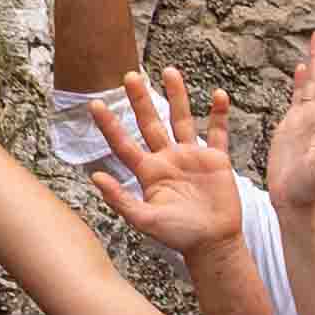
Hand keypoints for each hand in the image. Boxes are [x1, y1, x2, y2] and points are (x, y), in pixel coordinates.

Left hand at [83, 62, 244, 264]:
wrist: (213, 243)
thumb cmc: (178, 236)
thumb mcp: (144, 220)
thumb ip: (120, 199)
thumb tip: (95, 177)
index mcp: (149, 172)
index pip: (124, 144)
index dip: (109, 125)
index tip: (95, 104)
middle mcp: (168, 159)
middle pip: (151, 123)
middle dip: (140, 99)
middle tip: (130, 75)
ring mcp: (192, 157)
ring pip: (182, 120)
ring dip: (177, 96)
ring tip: (170, 71)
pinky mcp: (216, 160)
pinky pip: (218, 132)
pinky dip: (219, 115)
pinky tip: (218, 95)